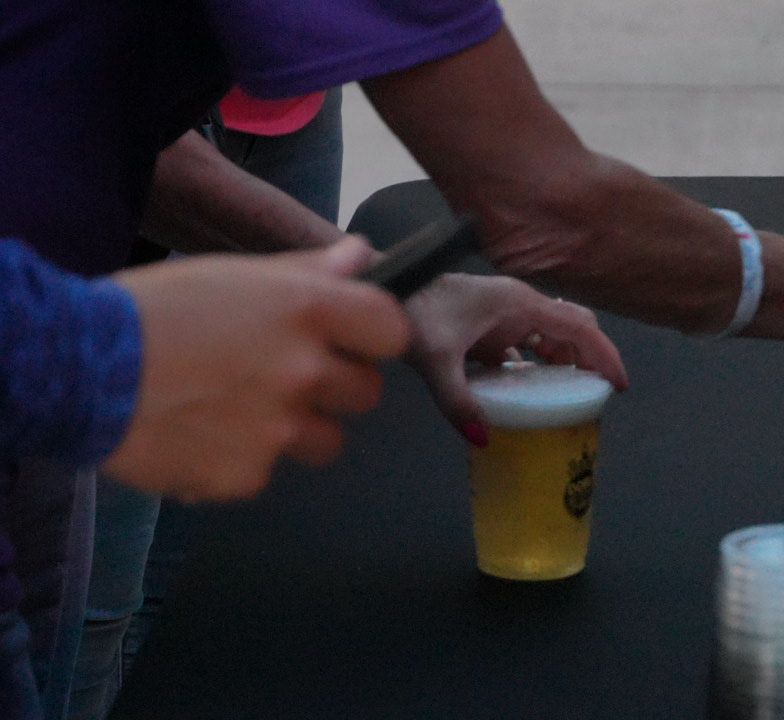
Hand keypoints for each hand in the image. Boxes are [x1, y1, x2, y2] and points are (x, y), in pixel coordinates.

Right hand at [103, 237, 410, 501]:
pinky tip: (202, 432)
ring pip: (326, 440)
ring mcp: (279, 429)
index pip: (392, 330)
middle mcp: (305, 371)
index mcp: (308, 310)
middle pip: (366, 392)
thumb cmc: (153, 310)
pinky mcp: (248, 475)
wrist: (78, 368)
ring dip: (297, 428)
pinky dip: (242, 458)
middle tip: (284, 375)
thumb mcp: (234, 275)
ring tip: (238, 406)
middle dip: (335, 386)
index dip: (376, 337)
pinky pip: (268, 470)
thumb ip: (307, 272)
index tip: (355, 341)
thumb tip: (363, 256)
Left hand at [404, 274, 627, 443]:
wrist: (386, 288)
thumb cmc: (412, 311)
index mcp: (520, 304)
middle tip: (596, 393)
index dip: (604, 354)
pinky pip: (526, 344)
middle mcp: (519, 305)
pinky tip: (527, 392)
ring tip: (568, 397)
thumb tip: (481, 438)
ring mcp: (504, 314)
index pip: (579, 327)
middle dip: (589, 359)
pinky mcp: (489, 325)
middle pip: (572, 328)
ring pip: (550, 336)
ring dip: (563, 362)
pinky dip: (536, 365)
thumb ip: (457, 400)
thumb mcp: (434, 359)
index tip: (619, 384)